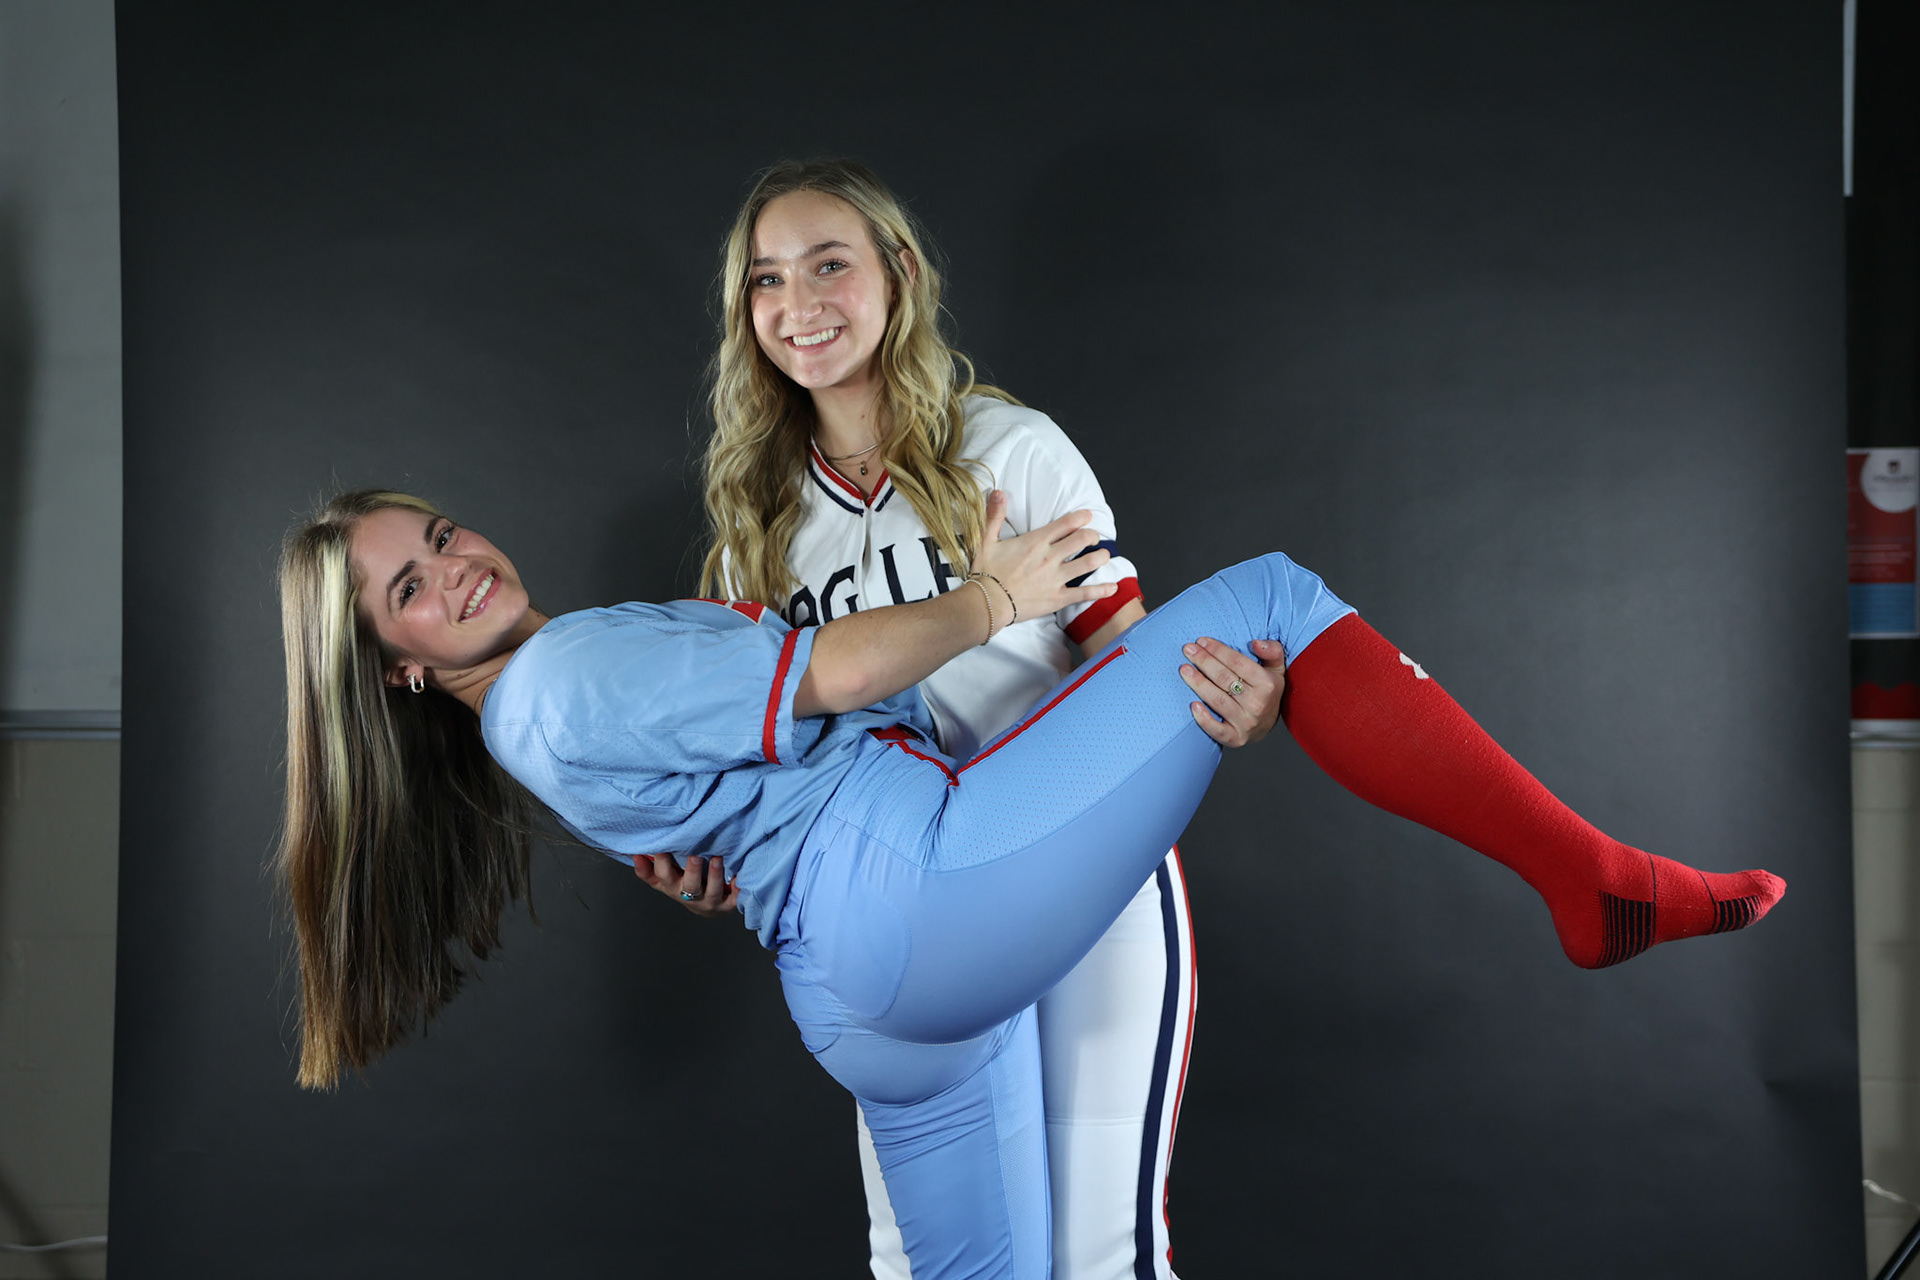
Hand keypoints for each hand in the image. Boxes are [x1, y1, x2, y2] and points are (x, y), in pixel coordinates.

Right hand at [632, 853, 738, 916]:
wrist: (708, 907)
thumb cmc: (684, 885)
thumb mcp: (665, 879)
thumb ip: (649, 868)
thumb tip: (635, 853)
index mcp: (671, 887)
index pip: (660, 878)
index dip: (658, 865)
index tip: (660, 848)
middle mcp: (689, 896)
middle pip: (688, 886)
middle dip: (691, 871)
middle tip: (695, 855)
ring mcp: (709, 902)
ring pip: (711, 891)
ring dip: (714, 875)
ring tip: (717, 859)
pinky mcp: (727, 904)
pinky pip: (734, 898)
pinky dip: (737, 888)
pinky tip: (739, 876)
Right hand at [970, 490, 1115, 626]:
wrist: (987, 603)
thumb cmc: (986, 573)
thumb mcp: (986, 540)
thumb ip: (995, 515)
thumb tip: (997, 492)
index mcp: (1036, 542)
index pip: (1066, 524)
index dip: (1081, 517)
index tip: (1088, 515)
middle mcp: (1050, 557)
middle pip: (1081, 540)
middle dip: (1092, 535)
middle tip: (1094, 536)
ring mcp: (1056, 578)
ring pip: (1088, 563)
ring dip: (1100, 557)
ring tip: (1105, 554)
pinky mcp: (1058, 598)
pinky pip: (1084, 593)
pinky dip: (1101, 590)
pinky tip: (1112, 587)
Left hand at [1180, 637, 1286, 746]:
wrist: (1267, 725)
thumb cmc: (1267, 692)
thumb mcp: (1277, 669)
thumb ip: (1273, 651)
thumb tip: (1257, 643)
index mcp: (1267, 684)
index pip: (1238, 662)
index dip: (1218, 650)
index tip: (1201, 641)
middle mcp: (1258, 704)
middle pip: (1224, 678)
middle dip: (1204, 661)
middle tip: (1188, 650)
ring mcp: (1247, 722)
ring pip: (1217, 699)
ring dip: (1198, 683)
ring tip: (1184, 669)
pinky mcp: (1236, 738)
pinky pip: (1217, 730)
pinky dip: (1204, 719)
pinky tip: (1192, 705)